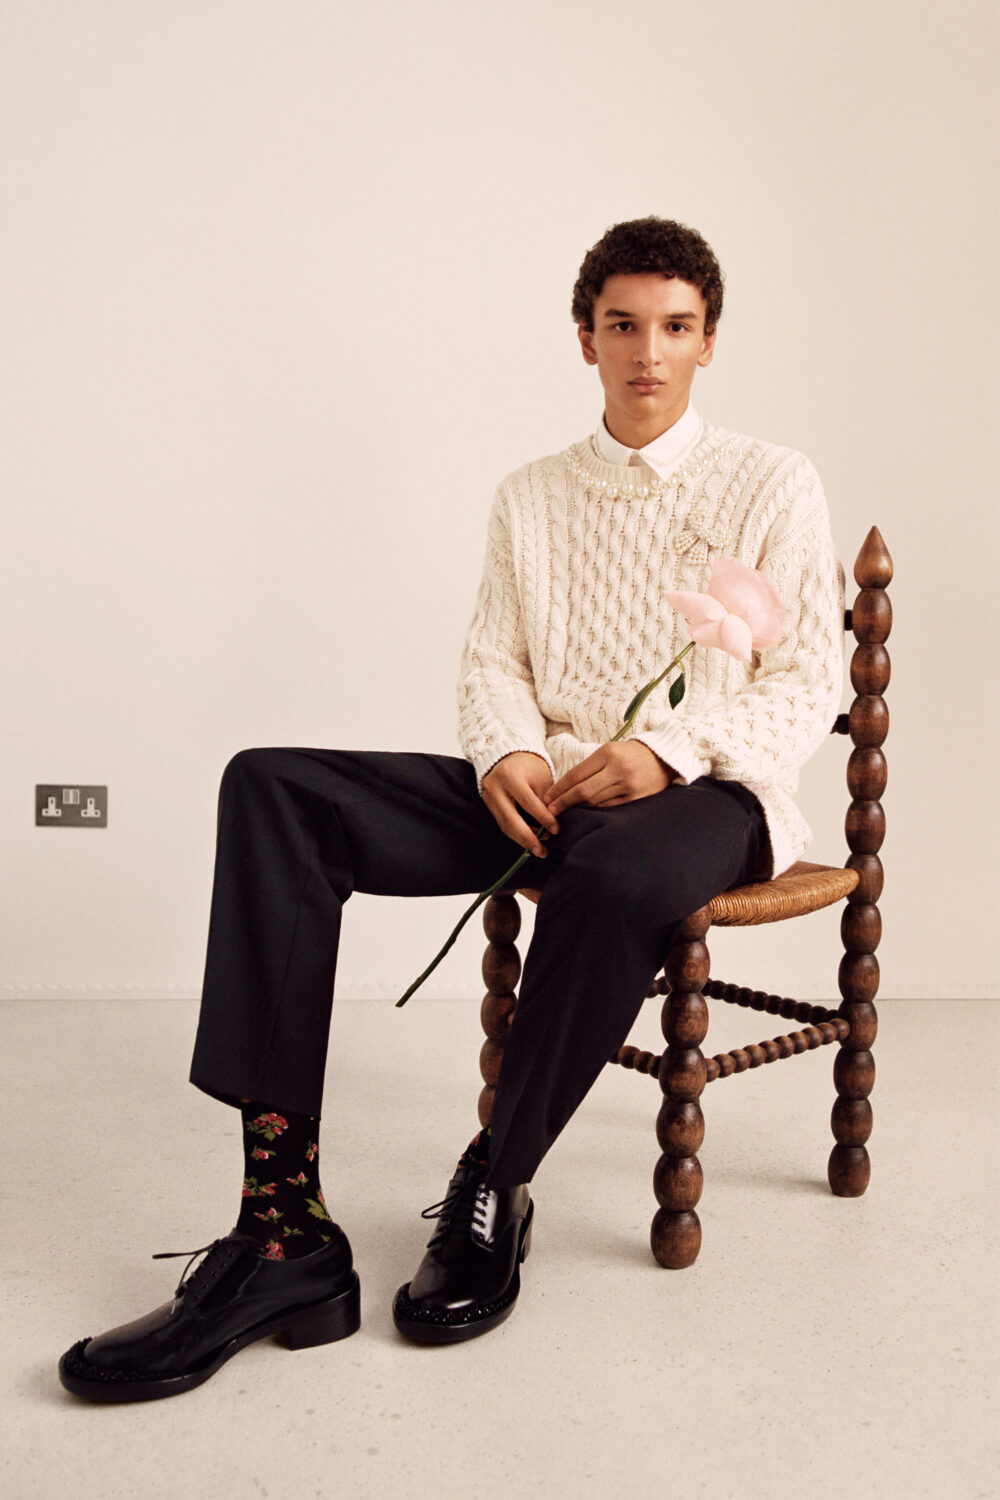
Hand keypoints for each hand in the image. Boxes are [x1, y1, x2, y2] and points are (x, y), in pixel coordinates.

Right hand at [482, 752, 558, 857]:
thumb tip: (554, 826)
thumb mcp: (541, 777)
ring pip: (504, 825)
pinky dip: (516, 834)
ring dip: (522, 840)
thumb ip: (546, 800)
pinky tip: (529, 839)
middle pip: (510, 819)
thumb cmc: (530, 766)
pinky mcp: (487, 804)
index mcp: (509, 776)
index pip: (527, 802)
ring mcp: (488, 796)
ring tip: (539, 849)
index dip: (543, 818)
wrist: (509, 756)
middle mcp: (494, 787)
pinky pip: (502, 823)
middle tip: (543, 851)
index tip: (557, 830)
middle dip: (528, 838)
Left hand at [543, 741, 671, 814]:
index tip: (547, 798)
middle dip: (564, 802)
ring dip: (578, 808)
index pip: (576, 774)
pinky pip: (609, 807)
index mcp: (608, 753)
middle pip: (583, 790)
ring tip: (565, 812)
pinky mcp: (635, 798)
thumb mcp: (610, 750)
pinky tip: (586, 812)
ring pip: (595, 801)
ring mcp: (627, 785)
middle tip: (550, 811)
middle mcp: (617, 769)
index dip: (559, 788)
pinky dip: (595, 810)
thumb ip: (590, 766)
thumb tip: (564, 786)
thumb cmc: (631, 754)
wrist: (665, 758)